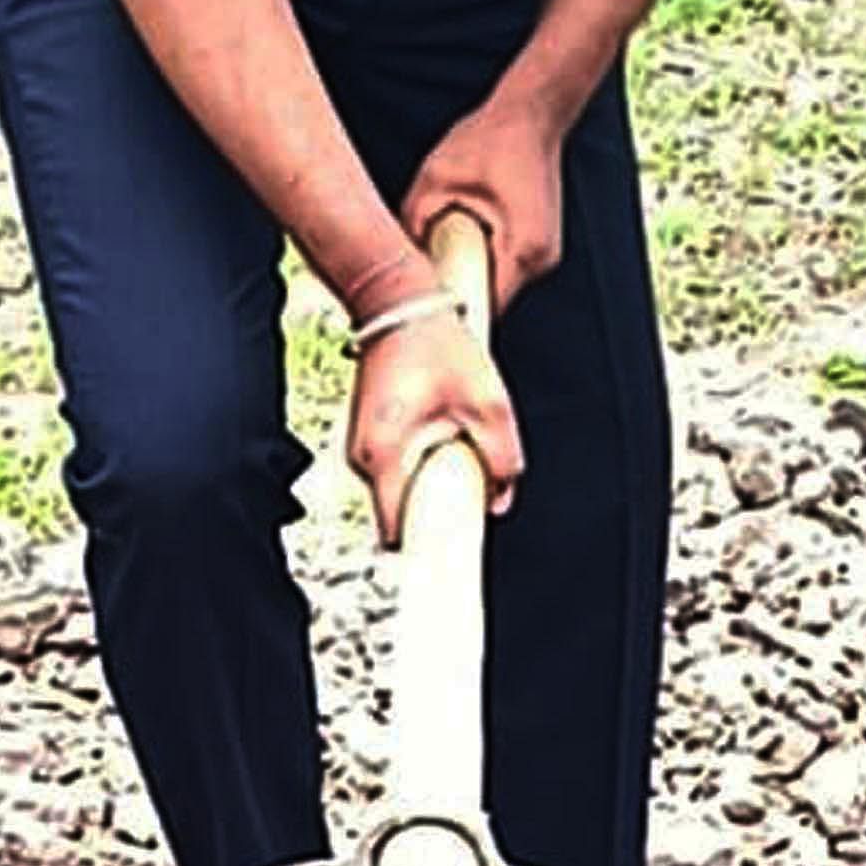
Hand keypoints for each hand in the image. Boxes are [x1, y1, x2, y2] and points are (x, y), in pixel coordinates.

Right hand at [345, 299, 521, 547]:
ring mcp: (363, 448)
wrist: (396, 301)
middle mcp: (363, 458)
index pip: (398, 533)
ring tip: (459, 442)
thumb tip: (502, 496)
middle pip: (404, 515)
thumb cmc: (432, 340)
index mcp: (384, 454)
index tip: (450, 564)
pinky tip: (445, 432)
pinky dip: (426, 464)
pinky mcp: (373, 437)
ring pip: (404, 490)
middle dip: (442, 509)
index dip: (427, 552)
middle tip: (473, 483)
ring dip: (435, 482)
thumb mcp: (487, 402)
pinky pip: (401, 469)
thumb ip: (501, 458)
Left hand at [401, 88, 566, 304]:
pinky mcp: (536, 246)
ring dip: (463, 276)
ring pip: (493, 286)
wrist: (532, 114)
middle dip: (451, 294)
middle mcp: (540, 260)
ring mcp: (542, 256)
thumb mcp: (436, 179)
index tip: (418, 315)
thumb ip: (415, 225)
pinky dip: (476, 261)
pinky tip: (458, 239)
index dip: (447, 314)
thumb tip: (397, 261)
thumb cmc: (490, 140)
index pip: (481, 307)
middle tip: (416, 284)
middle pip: (487, 302)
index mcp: (522, 249)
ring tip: (437, 253)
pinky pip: (500, 268)